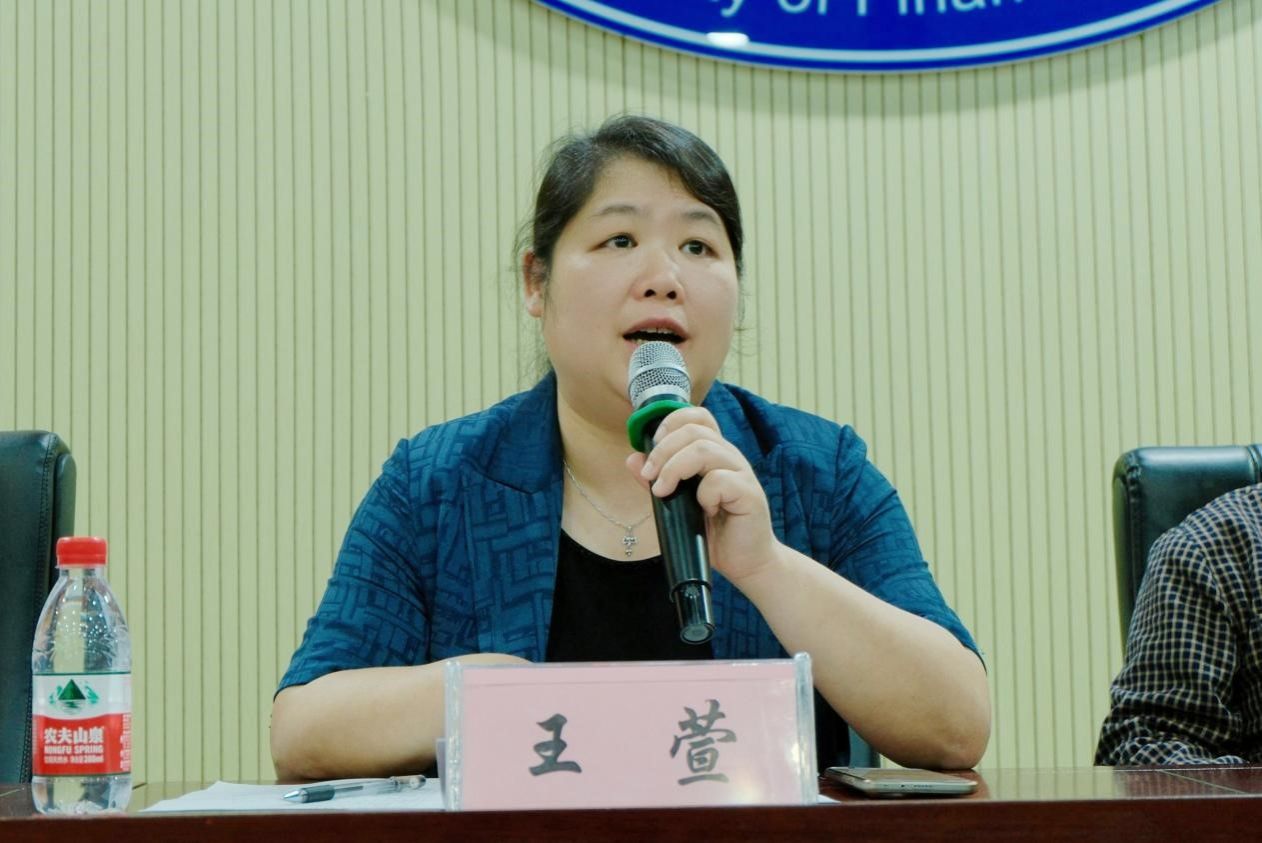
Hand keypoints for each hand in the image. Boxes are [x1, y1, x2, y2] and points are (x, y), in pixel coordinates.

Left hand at [625, 406, 781, 583]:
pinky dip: (704, 494)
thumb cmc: (714, 533)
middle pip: (694, 430)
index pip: (697, 417)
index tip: (652, 449)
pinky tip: (705, 511)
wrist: (747, 563)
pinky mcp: (750, 493)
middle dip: (663, 450)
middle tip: (649, 477)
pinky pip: (720, 480)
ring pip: (704, 449)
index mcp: (714, 454)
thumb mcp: (677, 506)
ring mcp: (742, 473)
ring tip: (663, 492)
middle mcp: (729, 457)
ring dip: (674, 468)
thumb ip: (658, 480)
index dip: (671, 423)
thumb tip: (633, 459)